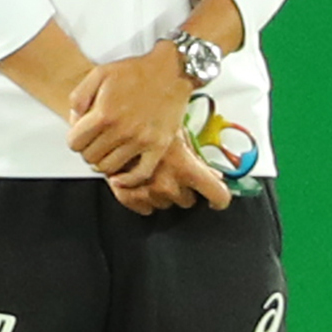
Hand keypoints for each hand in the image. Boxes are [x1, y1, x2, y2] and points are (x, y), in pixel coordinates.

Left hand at [63, 42, 197, 182]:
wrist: (172, 70)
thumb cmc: (136, 71)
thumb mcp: (98, 74)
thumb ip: (78, 97)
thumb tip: (74, 119)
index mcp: (104, 114)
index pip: (75, 143)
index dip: (75, 139)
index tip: (82, 134)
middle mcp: (122, 130)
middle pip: (90, 157)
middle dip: (88, 149)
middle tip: (95, 141)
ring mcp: (142, 140)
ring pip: (109, 168)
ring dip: (104, 162)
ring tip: (108, 151)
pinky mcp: (159, 146)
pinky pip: (140, 174)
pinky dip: (127, 180)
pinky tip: (120, 176)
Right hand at [110, 137, 234, 213]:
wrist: (111, 125)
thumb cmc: (147, 124)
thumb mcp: (179, 135)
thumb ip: (198, 159)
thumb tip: (214, 175)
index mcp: (186, 168)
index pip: (218, 195)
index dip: (220, 198)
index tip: (217, 200)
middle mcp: (168, 184)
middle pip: (188, 201)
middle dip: (184, 189)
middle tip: (173, 172)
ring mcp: (148, 192)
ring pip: (165, 204)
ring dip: (162, 192)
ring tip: (153, 172)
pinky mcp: (127, 196)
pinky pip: (144, 208)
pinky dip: (143, 198)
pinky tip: (141, 182)